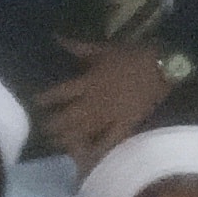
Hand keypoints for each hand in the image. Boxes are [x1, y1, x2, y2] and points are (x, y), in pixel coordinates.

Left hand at [37, 39, 173, 167]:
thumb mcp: (104, 49)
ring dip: (67, 138)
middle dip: (53, 125)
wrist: (162, 66)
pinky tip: (88, 158)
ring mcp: (109, 116)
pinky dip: (99, 150)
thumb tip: (57, 38)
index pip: (59, 94)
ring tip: (57, 143)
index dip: (44, 99)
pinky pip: (110, 140)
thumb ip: (78, 47)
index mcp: (88, 83)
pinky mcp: (125, 124)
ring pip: (83, 131)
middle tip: (43, 129)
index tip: (35, 103)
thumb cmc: (132, 55)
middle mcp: (94, 103)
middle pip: (67, 118)